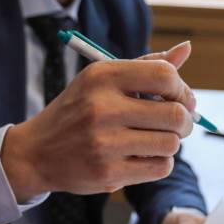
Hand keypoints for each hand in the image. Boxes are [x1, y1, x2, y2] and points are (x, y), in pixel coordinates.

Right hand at [2, 42, 196, 201]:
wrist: (37, 153)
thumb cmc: (79, 112)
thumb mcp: (103, 80)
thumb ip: (146, 65)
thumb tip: (185, 49)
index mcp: (102, 76)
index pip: (164, 75)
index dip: (182, 90)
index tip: (182, 99)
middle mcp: (102, 108)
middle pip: (175, 114)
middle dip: (185, 121)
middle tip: (179, 124)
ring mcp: (105, 143)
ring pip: (171, 143)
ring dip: (171, 143)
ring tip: (155, 140)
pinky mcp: (109, 173)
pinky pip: (161, 167)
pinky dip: (161, 162)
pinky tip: (144, 156)